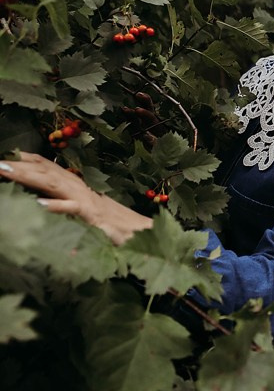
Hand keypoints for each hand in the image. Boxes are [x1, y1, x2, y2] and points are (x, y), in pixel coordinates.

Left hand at [0, 152, 152, 244]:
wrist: (143, 235)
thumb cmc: (116, 227)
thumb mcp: (87, 215)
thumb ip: (69, 208)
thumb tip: (48, 204)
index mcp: (77, 186)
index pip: (49, 168)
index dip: (28, 160)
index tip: (7, 156)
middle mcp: (80, 188)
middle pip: (45, 172)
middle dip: (20, 165)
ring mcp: (86, 201)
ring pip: (53, 184)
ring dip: (28, 176)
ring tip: (5, 171)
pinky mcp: (93, 217)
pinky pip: (72, 209)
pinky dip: (55, 206)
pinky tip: (37, 206)